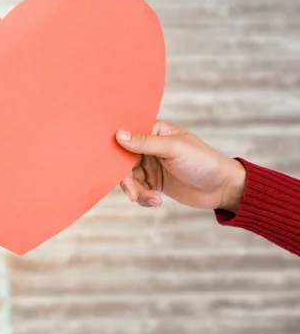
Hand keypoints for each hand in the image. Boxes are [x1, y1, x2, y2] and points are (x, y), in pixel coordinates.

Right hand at [115, 121, 245, 212]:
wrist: (223, 188)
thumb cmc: (203, 161)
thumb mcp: (174, 149)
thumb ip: (145, 143)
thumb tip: (118, 135)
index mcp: (154, 132)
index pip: (126, 137)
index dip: (116, 149)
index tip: (110, 165)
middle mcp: (149, 147)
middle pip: (124, 162)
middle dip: (127, 179)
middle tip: (132, 193)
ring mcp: (151, 165)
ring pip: (130, 179)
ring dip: (137, 191)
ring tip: (153, 200)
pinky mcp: (154, 183)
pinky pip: (139, 190)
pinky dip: (144, 198)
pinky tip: (157, 201)